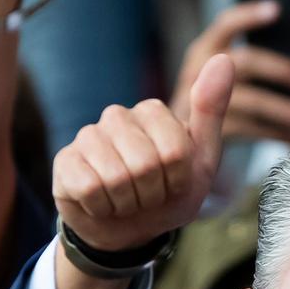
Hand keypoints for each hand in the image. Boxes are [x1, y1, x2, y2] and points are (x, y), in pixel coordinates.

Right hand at [54, 53, 230, 253]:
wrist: (130, 229)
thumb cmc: (168, 193)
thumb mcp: (201, 160)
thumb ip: (211, 111)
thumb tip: (224, 58)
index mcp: (153, 111)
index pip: (175, 151)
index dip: (178, 180)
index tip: (173, 184)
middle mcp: (117, 116)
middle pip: (145, 165)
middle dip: (152, 194)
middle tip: (148, 195)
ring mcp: (88, 136)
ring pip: (116, 178)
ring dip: (128, 203)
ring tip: (127, 199)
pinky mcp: (65, 161)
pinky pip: (89, 188)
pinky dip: (103, 208)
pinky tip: (103, 203)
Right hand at [173, 2, 289, 144]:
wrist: (188, 142)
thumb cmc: (220, 100)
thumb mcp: (227, 74)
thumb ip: (252, 61)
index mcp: (206, 48)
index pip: (226, 24)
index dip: (250, 16)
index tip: (278, 10)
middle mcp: (199, 70)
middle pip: (245, 62)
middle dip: (280, 69)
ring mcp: (202, 101)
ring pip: (252, 101)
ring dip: (284, 108)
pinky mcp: (209, 131)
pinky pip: (251, 130)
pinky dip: (277, 132)